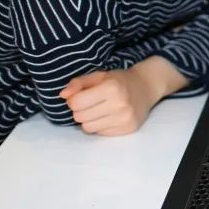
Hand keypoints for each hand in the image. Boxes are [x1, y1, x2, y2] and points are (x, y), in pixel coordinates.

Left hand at [59, 57, 185, 134]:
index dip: (74, 100)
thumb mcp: (99, 76)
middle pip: (80, 117)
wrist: (146, 87)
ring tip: (99, 111)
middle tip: (91, 103)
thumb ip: (78, 83)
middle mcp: (120, 104)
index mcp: (111, 87)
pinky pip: (100, 133)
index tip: (81, 96)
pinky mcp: (128, 129)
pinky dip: (100, 126)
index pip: (76, 103)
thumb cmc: (119, 80)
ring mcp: (125, 118)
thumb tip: (63, 95)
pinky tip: (109, 116)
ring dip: (89, 120)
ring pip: (88, 128)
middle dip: (81, 110)